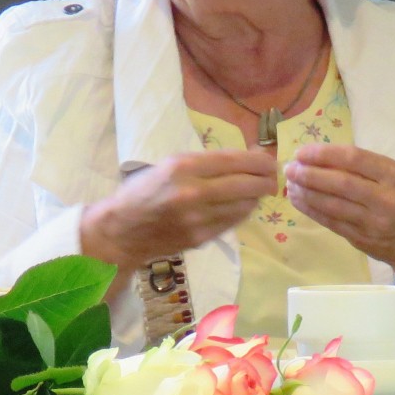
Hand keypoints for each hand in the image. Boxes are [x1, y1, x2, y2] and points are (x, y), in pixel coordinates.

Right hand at [81, 149, 277, 269]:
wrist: (122, 230)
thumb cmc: (144, 191)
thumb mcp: (169, 165)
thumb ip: (206, 162)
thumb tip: (248, 157)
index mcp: (183, 167)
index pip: (235, 160)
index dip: (259, 160)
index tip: (269, 160)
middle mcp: (194, 192)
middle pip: (247, 184)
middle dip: (266, 179)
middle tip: (272, 177)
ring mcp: (199, 218)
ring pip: (245, 204)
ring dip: (256, 196)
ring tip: (258, 190)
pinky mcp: (202, 237)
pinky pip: (234, 221)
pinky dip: (243, 211)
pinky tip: (242, 205)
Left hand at [284, 144, 394, 277]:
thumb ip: (364, 167)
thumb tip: (321, 157)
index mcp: (393, 175)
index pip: (353, 159)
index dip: (323, 154)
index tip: (302, 152)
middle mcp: (385, 198)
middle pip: (340, 183)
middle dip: (310, 174)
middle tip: (290, 168)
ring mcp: (373, 222)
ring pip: (332, 205)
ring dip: (306, 193)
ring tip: (290, 183)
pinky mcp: (361, 239)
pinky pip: (331, 222)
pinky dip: (311, 210)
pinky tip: (298, 200)